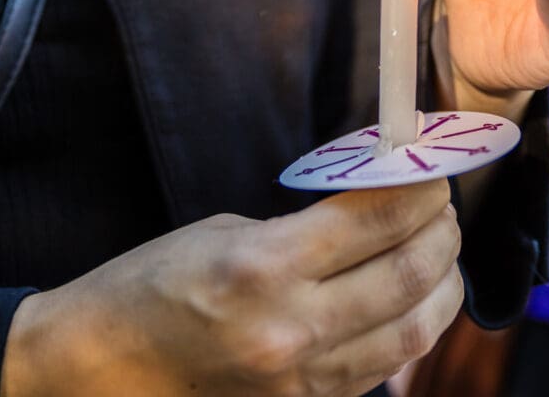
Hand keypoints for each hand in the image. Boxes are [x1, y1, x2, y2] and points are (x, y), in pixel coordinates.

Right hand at [2, 180, 461, 396]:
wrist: (104, 368)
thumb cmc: (155, 281)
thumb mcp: (229, 231)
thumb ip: (306, 230)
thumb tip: (374, 215)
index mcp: (264, 266)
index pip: (374, 221)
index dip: (416, 191)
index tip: (432, 172)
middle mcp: (291, 328)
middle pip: (404, 277)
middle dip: (440, 235)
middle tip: (445, 208)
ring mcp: (300, 381)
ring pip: (409, 334)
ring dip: (441, 288)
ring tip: (444, 255)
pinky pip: (380, 371)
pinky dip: (411, 332)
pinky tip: (417, 304)